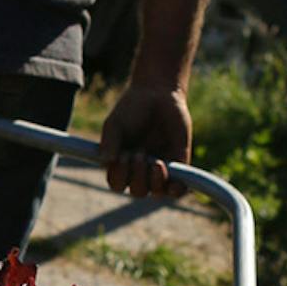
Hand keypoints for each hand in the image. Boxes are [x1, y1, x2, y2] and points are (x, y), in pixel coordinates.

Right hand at [100, 78, 190, 198]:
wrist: (158, 93)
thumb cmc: (132, 108)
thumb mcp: (115, 124)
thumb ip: (109, 142)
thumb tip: (106, 162)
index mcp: (121, 163)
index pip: (117, 184)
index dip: (119, 176)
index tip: (122, 156)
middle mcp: (140, 170)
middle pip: (137, 191)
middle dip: (137, 176)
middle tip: (139, 152)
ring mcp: (160, 168)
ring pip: (157, 192)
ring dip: (155, 182)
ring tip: (156, 162)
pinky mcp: (179, 163)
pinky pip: (179, 187)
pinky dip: (176, 190)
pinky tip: (174, 184)